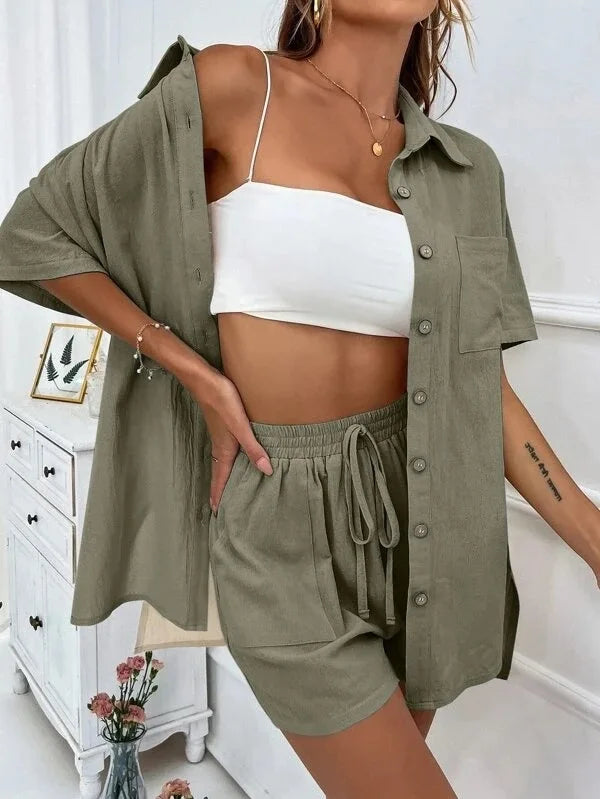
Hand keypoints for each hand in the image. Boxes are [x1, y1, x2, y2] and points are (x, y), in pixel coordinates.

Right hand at [191, 368, 273, 513]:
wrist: (204, 380)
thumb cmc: (222, 401)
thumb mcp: (240, 426)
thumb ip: (253, 448)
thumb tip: (266, 471)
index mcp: (224, 450)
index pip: (221, 479)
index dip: (219, 495)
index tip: (216, 512)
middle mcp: (220, 447)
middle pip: (220, 474)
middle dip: (220, 490)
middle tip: (220, 507)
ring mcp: (220, 436)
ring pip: (221, 463)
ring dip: (223, 476)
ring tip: (226, 488)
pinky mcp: (222, 426)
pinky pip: (224, 451)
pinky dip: (227, 462)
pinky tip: (234, 458)